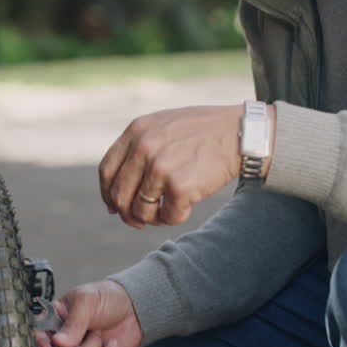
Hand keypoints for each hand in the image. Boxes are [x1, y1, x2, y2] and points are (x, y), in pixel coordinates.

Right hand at [33, 280, 142, 346]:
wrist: (133, 307)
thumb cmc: (106, 297)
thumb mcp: (86, 301)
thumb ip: (72, 322)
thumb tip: (58, 341)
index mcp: (57, 319)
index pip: (40, 335)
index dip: (43, 345)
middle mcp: (66, 339)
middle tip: (85, 342)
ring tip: (99, 335)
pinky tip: (111, 344)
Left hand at [99, 105, 244, 227]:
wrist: (240, 132)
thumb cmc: (203, 131)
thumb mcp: (163, 126)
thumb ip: (139, 148)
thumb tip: (116, 193)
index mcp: (136, 131)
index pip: (107, 170)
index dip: (107, 193)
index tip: (113, 206)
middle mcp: (144, 147)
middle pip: (119, 194)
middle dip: (126, 213)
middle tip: (138, 221)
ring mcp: (160, 167)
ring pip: (140, 210)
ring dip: (151, 219)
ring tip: (164, 212)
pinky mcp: (179, 187)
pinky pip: (167, 216)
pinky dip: (174, 218)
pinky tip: (185, 207)